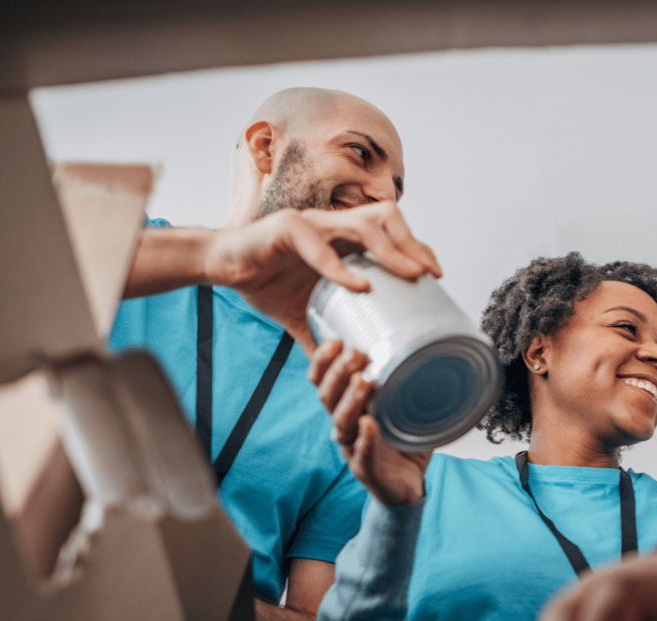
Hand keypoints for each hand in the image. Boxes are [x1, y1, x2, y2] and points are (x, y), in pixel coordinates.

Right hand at [201, 202, 440, 351]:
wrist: (222, 267)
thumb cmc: (265, 281)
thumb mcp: (305, 314)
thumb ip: (329, 332)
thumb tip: (349, 366)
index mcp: (342, 237)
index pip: (392, 230)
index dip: (416, 247)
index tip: (435, 274)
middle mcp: (332, 223)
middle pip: (386, 217)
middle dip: (412, 244)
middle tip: (429, 275)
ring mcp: (311, 223)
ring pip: (361, 224)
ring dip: (389, 250)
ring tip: (409, 275)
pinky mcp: (285, 229)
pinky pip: (317, 245)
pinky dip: (340, 267)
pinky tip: (359, 287)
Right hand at [308, 340, 430, 505]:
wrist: (406, 485)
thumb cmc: (401, 443)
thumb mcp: (404, 407)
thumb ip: (411, 380)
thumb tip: (432, 346)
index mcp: (348, 407)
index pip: (323, 381)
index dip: (323, 362)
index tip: (335, 341)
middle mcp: (345, 425)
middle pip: (327, 397)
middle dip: (338, 373)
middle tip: (355, 355)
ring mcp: (353, 447)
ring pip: (341, 423)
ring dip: (350, 400)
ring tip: (363, 382)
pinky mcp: (365, 470)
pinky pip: (361, 455)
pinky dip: (365, 439)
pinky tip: (369, 425)